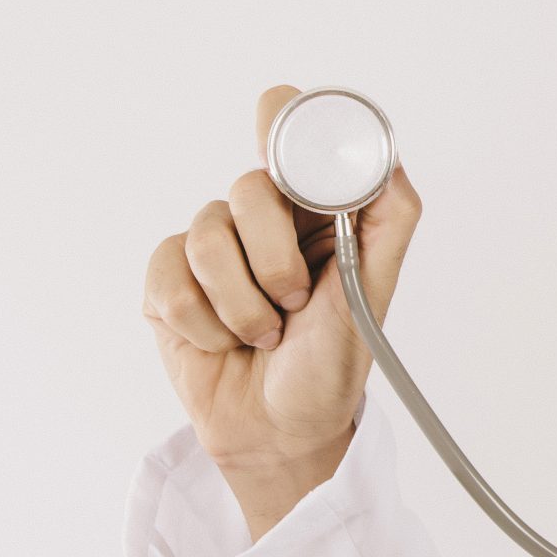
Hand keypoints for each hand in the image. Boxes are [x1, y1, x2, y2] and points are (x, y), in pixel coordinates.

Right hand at [142, 84, 422, 486]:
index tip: (289, 169)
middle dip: (275, 259)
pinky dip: (203, 324)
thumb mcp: (371, 294)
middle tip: (292, 302)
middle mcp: (259, 216)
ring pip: (206, 237)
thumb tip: (390, 161)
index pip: (287, 125)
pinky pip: (170, 278)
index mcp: (312, 206)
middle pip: (248, 186)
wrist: (279, 432)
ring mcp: (209, 245)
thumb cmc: (330, 366)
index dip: (282, 130)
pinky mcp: (166, 279)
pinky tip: (222, 342)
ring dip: (242, 305)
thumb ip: (388, 222)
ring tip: (263, 334)